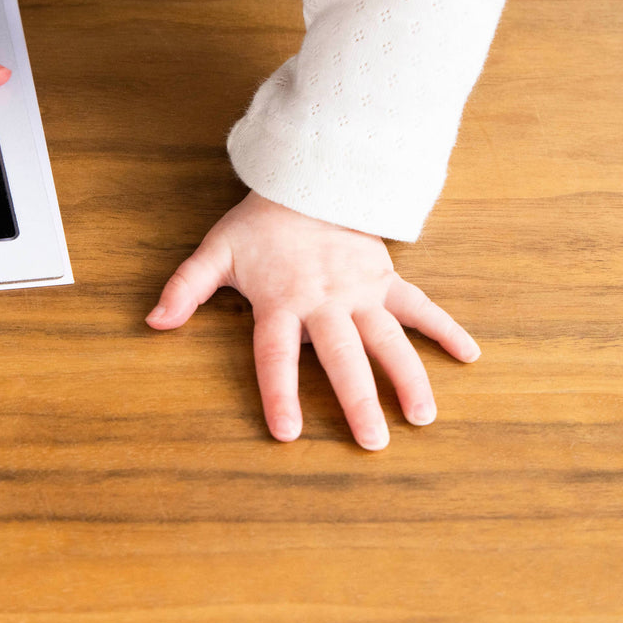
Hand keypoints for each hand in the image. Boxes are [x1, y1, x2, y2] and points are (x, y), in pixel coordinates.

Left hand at [147, 192, 481, 448]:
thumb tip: (152, 323)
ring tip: (422, 417)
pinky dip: (446, 329)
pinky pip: (420, 306)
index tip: (288, 433)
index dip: (281, 393)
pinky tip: (470, 356)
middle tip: (373, 443)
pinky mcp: (386, 279)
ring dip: (408, 377)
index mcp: (280, 301)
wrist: (305, 179)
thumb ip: (186, 289)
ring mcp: (360, 291)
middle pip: (343, 358)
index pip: (277, 356)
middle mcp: (324, 302)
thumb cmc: (259, 226)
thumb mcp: (215, 252)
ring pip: (388, 340)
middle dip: (358, 401)